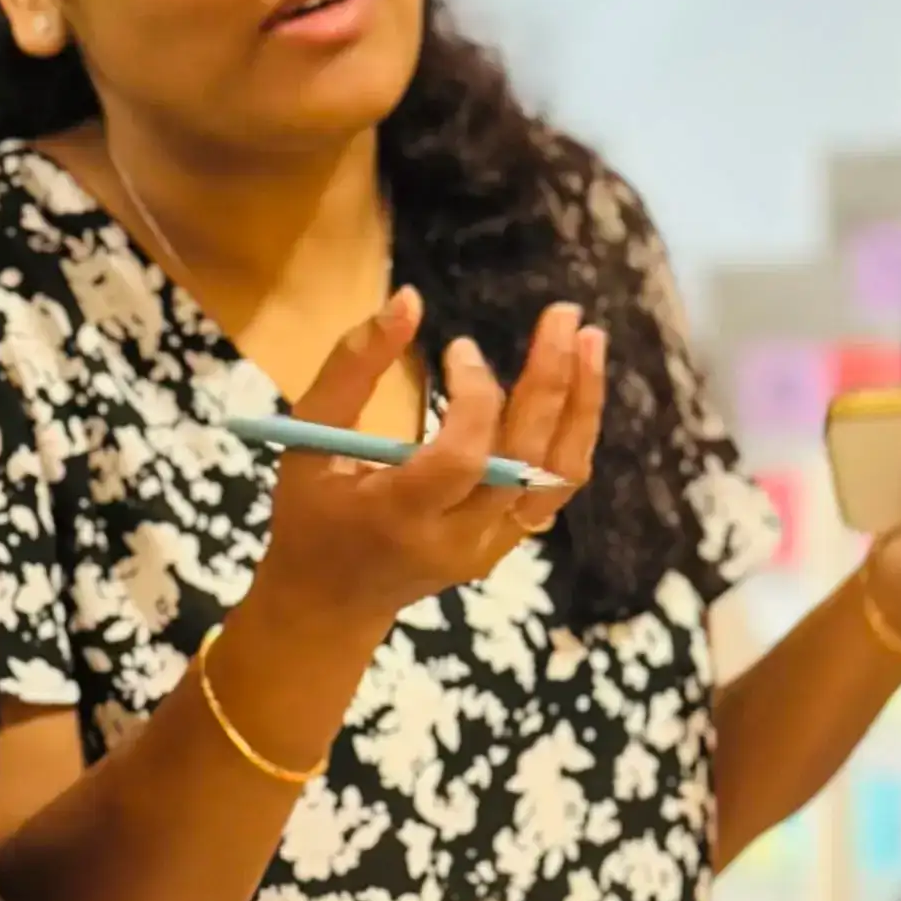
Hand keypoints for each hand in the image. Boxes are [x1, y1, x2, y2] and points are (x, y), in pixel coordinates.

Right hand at [249, 292, 606, 641]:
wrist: (331, 601)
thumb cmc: (312, 512)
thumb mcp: (309, 438)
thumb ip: (352, 367)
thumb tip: (411, 299)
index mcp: (399, 517)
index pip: (461, 458)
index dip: (474, 396)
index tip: (460, 347)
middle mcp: (456, 539)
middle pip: (525, 460)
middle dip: (551, 381)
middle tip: (563, 315)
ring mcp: (491, 547)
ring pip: (558, 475)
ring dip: (581, 404)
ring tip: (592, 339)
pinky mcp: (508, 543)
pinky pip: (555, 486)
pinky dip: (572, 433)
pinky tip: (578, 384)